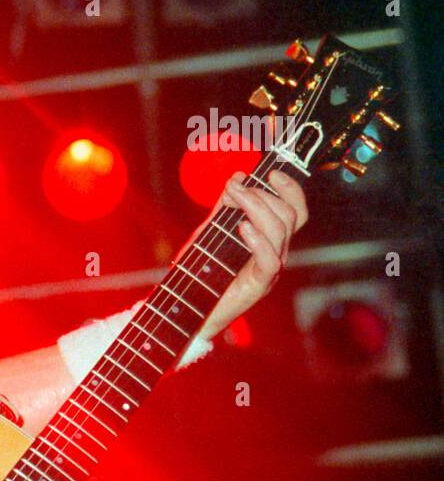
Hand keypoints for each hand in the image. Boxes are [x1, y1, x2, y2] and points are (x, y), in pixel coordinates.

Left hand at [196, 168, 307, 339]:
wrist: (185, 308)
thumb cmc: (200, 272)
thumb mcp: (210, 232)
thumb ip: (224, 208)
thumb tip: (236, 179)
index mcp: (269, 240)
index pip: (294, 211)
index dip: (290, 189)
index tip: (271, 172)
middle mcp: (275, 254)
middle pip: (289, 217)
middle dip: (263, 194)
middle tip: (236, 187)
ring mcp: (269, 271)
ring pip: (280, 232)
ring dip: (257, 208)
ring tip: (234, 199)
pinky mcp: (258, 286)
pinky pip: (270, 260)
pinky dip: (258, 240)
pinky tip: (242, 227)